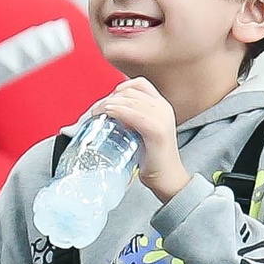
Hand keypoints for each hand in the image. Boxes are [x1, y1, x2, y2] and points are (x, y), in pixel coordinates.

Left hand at [96, 77, 186, 202]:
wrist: (167, 179)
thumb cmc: (152, 158)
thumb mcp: (142, 132)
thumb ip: (131, 119)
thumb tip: (106, 113)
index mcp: (161, 106)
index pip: (138, 84)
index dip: (119, 88)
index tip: (106, 102)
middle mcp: (163, 108)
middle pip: (130, 91)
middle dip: (109, 98)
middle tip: (96, 111)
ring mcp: (162, 118)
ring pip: (129, 99)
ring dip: (108, 103)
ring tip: (96, 114)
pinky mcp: (157, 131)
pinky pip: (133, 114)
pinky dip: (117, 111)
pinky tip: (108, 114)